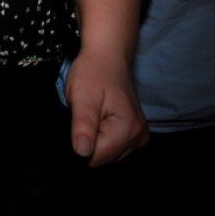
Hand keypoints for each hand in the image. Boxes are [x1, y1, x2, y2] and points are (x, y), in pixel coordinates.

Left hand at [65, 47, 148, 166]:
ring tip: (92, 116)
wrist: (107, 57)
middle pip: (105, 158)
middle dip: (89, 142)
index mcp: (128, 130)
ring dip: (97, 139)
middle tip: (84, 117)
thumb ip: (83, 126)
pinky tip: (100, 120)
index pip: (98, 158)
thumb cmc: (93, 73)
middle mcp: (139, 137)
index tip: (75, 126)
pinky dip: (104, 138)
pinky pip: (115, 147)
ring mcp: (140, 136)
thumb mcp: (82, 97)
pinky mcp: (136, 133)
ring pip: (110, 154)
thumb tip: (81, 153)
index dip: (80, 146)